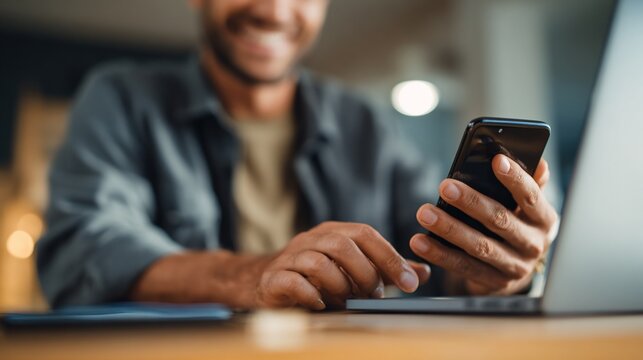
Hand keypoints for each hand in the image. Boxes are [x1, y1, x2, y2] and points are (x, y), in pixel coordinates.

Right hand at [256, 222, 430, 309]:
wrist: (262, 281)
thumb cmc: (313, 276)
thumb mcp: (351, 268)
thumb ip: (385, 270)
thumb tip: (422, 272)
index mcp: (333, 232)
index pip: (365, 234)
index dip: (390, 257)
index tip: (410, 283)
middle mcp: (311, 239)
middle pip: (343, 244)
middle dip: (366, 273)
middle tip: (374, 296)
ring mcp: (290, 257)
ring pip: (319, 263)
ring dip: (340, 286)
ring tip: (347, 302)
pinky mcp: (274, 278)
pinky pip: (294, 282)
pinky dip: (312, 296)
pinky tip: (321, 305)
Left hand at [410, 155, 558, 294]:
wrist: (517, 269)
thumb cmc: (518, 224)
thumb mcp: (528, 206)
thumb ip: (532, 183)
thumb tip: (539, 161)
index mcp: (544, 220)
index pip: (531, 197)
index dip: (515, 179)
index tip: (496, 160)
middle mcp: (533, 244)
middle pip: (500, 221)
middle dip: (471, 203)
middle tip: (445, 187)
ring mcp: (514, 266)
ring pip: (479, 246)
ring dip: (449, 229)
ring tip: (424, 213)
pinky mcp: (493, 282)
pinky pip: (463, 267)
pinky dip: (440, 254)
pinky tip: (420, 242)